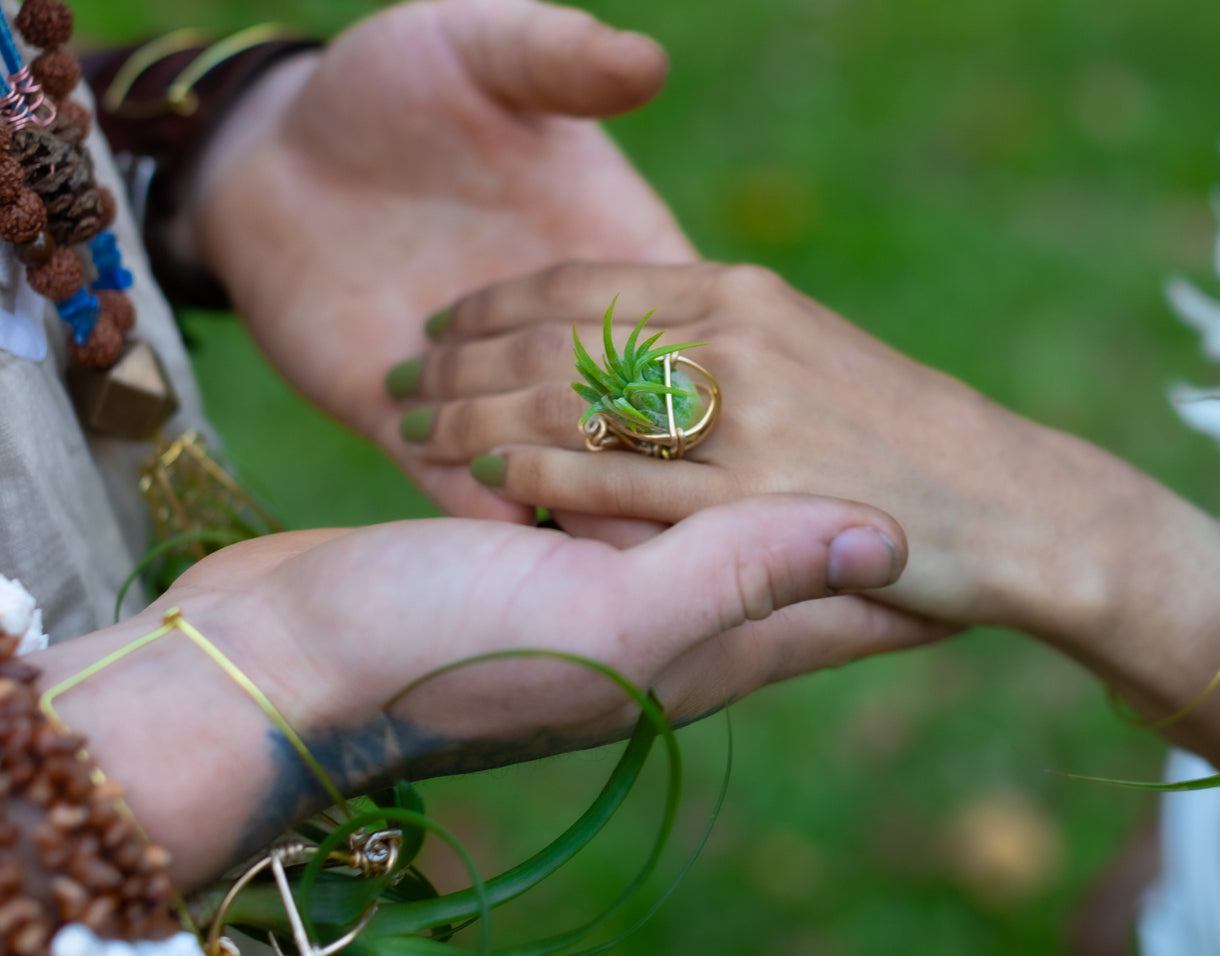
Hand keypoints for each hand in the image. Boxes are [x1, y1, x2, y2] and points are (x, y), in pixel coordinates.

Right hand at [36, 494, 938, 885]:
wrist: (284, 664)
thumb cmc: (440, 651)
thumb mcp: (611, 617)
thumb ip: (747, 573)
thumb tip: (889, 536)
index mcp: (701, 640)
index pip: (841, 610)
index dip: (916, 578)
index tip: (990, 555)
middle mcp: (661, 620)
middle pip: (788, 567)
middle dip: (853, 526)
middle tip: (924, 481)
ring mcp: (596, 590)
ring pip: (708, 524)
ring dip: (761, 485)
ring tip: (817, 445)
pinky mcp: (533, 555)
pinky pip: (628, 501)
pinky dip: (665, 462)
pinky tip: (674, 433)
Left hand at [188, 0, 695, 521]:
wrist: (274, 149)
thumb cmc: (394, 81)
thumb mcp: (482, 51)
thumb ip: (559, 57)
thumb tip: (648, 62)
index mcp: (613, 252)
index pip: (681, 324)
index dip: (703, 360)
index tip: (726, 392)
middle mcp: (570, 339)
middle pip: (620, 403)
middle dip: (612, 420)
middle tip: (602, 432)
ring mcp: (499, 394)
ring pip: (554, 465)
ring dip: (551, 471)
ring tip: (558, 482)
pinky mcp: (423, 436)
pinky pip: (469, 497)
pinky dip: (489, 513)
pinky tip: (501, 518)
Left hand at [383, 261, 1184, 636]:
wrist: (1025, 506)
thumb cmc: (916, 439)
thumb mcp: (815, 361)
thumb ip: (728, 349)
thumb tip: (641, 358)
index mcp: (745, 292)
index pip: (588, 280)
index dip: (500, 297)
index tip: (443, 318)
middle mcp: (738, 334)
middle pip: (562, 328)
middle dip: (467, 350)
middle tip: (401, 371)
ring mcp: (748, 411)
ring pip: (576, 395)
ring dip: (482, 407)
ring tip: (414, 421)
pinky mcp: (757, 493)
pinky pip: (624, 477)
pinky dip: (547, 475)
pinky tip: (489, 481)